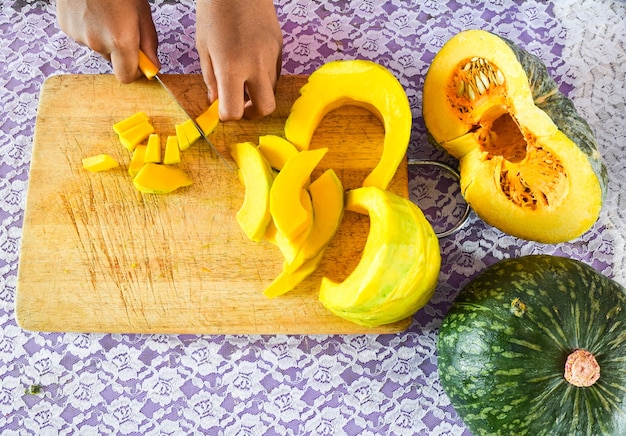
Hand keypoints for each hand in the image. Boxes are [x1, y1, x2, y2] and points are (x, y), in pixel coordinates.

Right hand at [56, 0, 158, 82]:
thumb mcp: (143, 15)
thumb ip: (149, 44)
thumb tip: (152, 67)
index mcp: (121, 41)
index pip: (126, 77)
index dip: (134, 72)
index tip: (139, 62)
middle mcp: (98, 43)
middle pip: (113, 62)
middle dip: (121, 52)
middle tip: (124, 28)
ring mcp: (80, 36)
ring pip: (98, 48)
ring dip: (105, 38)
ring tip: (107, 14)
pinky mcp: (67, 28)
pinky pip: (83, 37)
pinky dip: (90, 29)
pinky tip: (92, 11)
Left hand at [196, 0, 282, 120]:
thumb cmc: (214, 10)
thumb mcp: (204, 47)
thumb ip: (211, 78)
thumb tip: (216, 101)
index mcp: (231, 67)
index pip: (233, 110)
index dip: (227, 115)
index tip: (221, 109)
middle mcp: (256, 65)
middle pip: (265, 109)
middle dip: (252, 113)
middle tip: (240, 105)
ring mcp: (272, 56)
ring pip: (271, 90)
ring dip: (257, 93)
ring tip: (243, 80)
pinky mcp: (280, 47)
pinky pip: (275, 73)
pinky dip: (264, 77)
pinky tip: (251, 63)